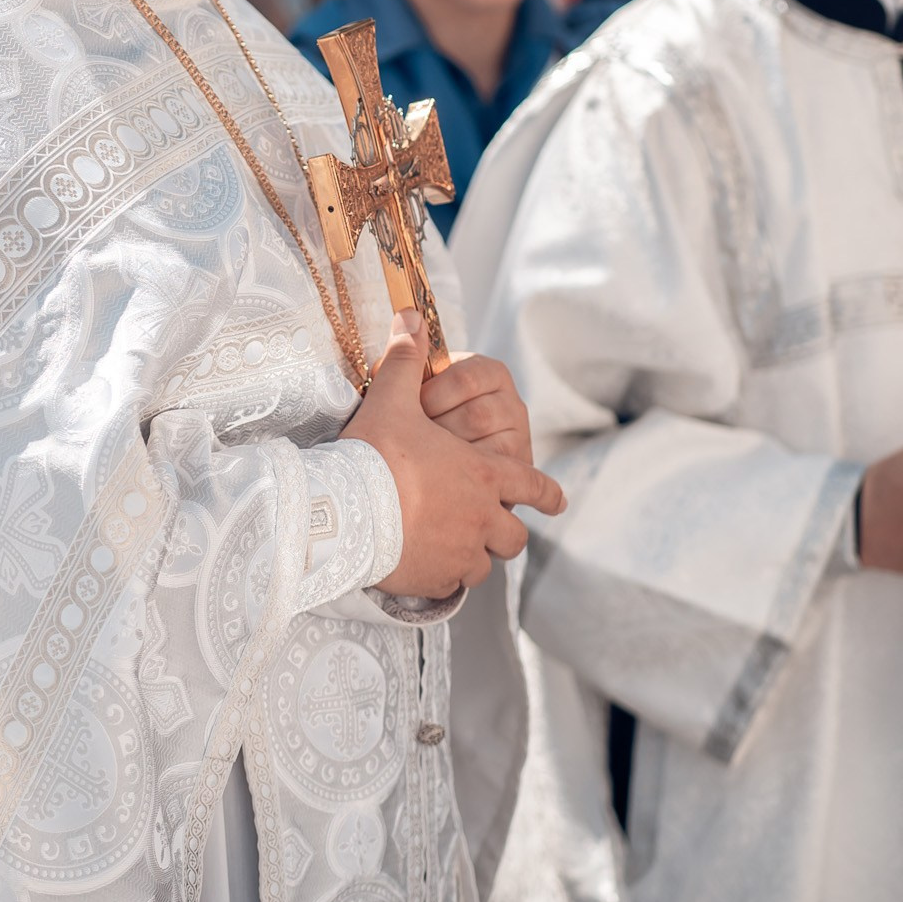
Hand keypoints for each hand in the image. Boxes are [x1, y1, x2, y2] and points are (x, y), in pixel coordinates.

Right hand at [341, 312, 567, 598]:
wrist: (344, 514)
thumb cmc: (372, 456)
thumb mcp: (389, 402)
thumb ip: (403, 361)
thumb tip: (410, 318)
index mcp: (482, 473)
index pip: (531, 484)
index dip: (547, 492)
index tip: (559, 501)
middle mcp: (481, 516)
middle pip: (514, 534)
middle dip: (509, 529)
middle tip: (498, 528)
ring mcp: (461, 552)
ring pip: (488, 562)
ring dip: (478, 553)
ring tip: (459, 549)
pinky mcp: (437, 578)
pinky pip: (455, 583)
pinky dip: (449, 575)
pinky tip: (430, 567)